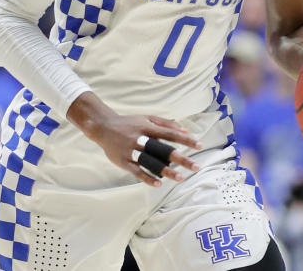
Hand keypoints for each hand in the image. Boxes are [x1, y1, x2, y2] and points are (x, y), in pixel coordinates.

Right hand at [86, 113, 201, 186]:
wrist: (102, 127)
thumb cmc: (129, 123)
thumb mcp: (147, 118)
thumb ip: (166, 123)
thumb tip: (185, 129)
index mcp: (147, 127)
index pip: (170, 134)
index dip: (185, 139)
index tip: (200, 145)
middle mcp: (140, 139)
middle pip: (163, 150)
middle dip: (180, 158)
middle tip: (196, 166)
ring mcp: (131, 151)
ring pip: (151, 162)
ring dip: (166, 171)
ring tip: (181, 178)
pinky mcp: (123, 161)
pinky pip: (136, 171)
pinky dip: (147, 178)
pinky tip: (159, 184)